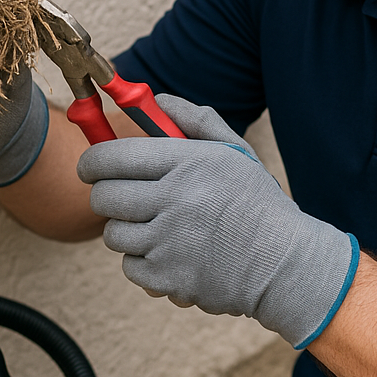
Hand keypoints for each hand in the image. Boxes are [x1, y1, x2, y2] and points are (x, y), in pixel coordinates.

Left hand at [77, 94, 358, 347]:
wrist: (285, 264)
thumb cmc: (257, 203)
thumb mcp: (234, 152)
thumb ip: (195, 120)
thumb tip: (157, 99)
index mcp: (189, 162)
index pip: (113, 156)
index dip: (92, 161)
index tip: (91, 167)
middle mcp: (175, 198)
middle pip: (104, 196)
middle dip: (107, 196)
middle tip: (124, 198)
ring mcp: (170, 241)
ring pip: (113, 234)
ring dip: (127, 231)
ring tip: (157, 228)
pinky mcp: (168, 277)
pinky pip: (130, 267)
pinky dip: (144, 262)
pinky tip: (171, 254)